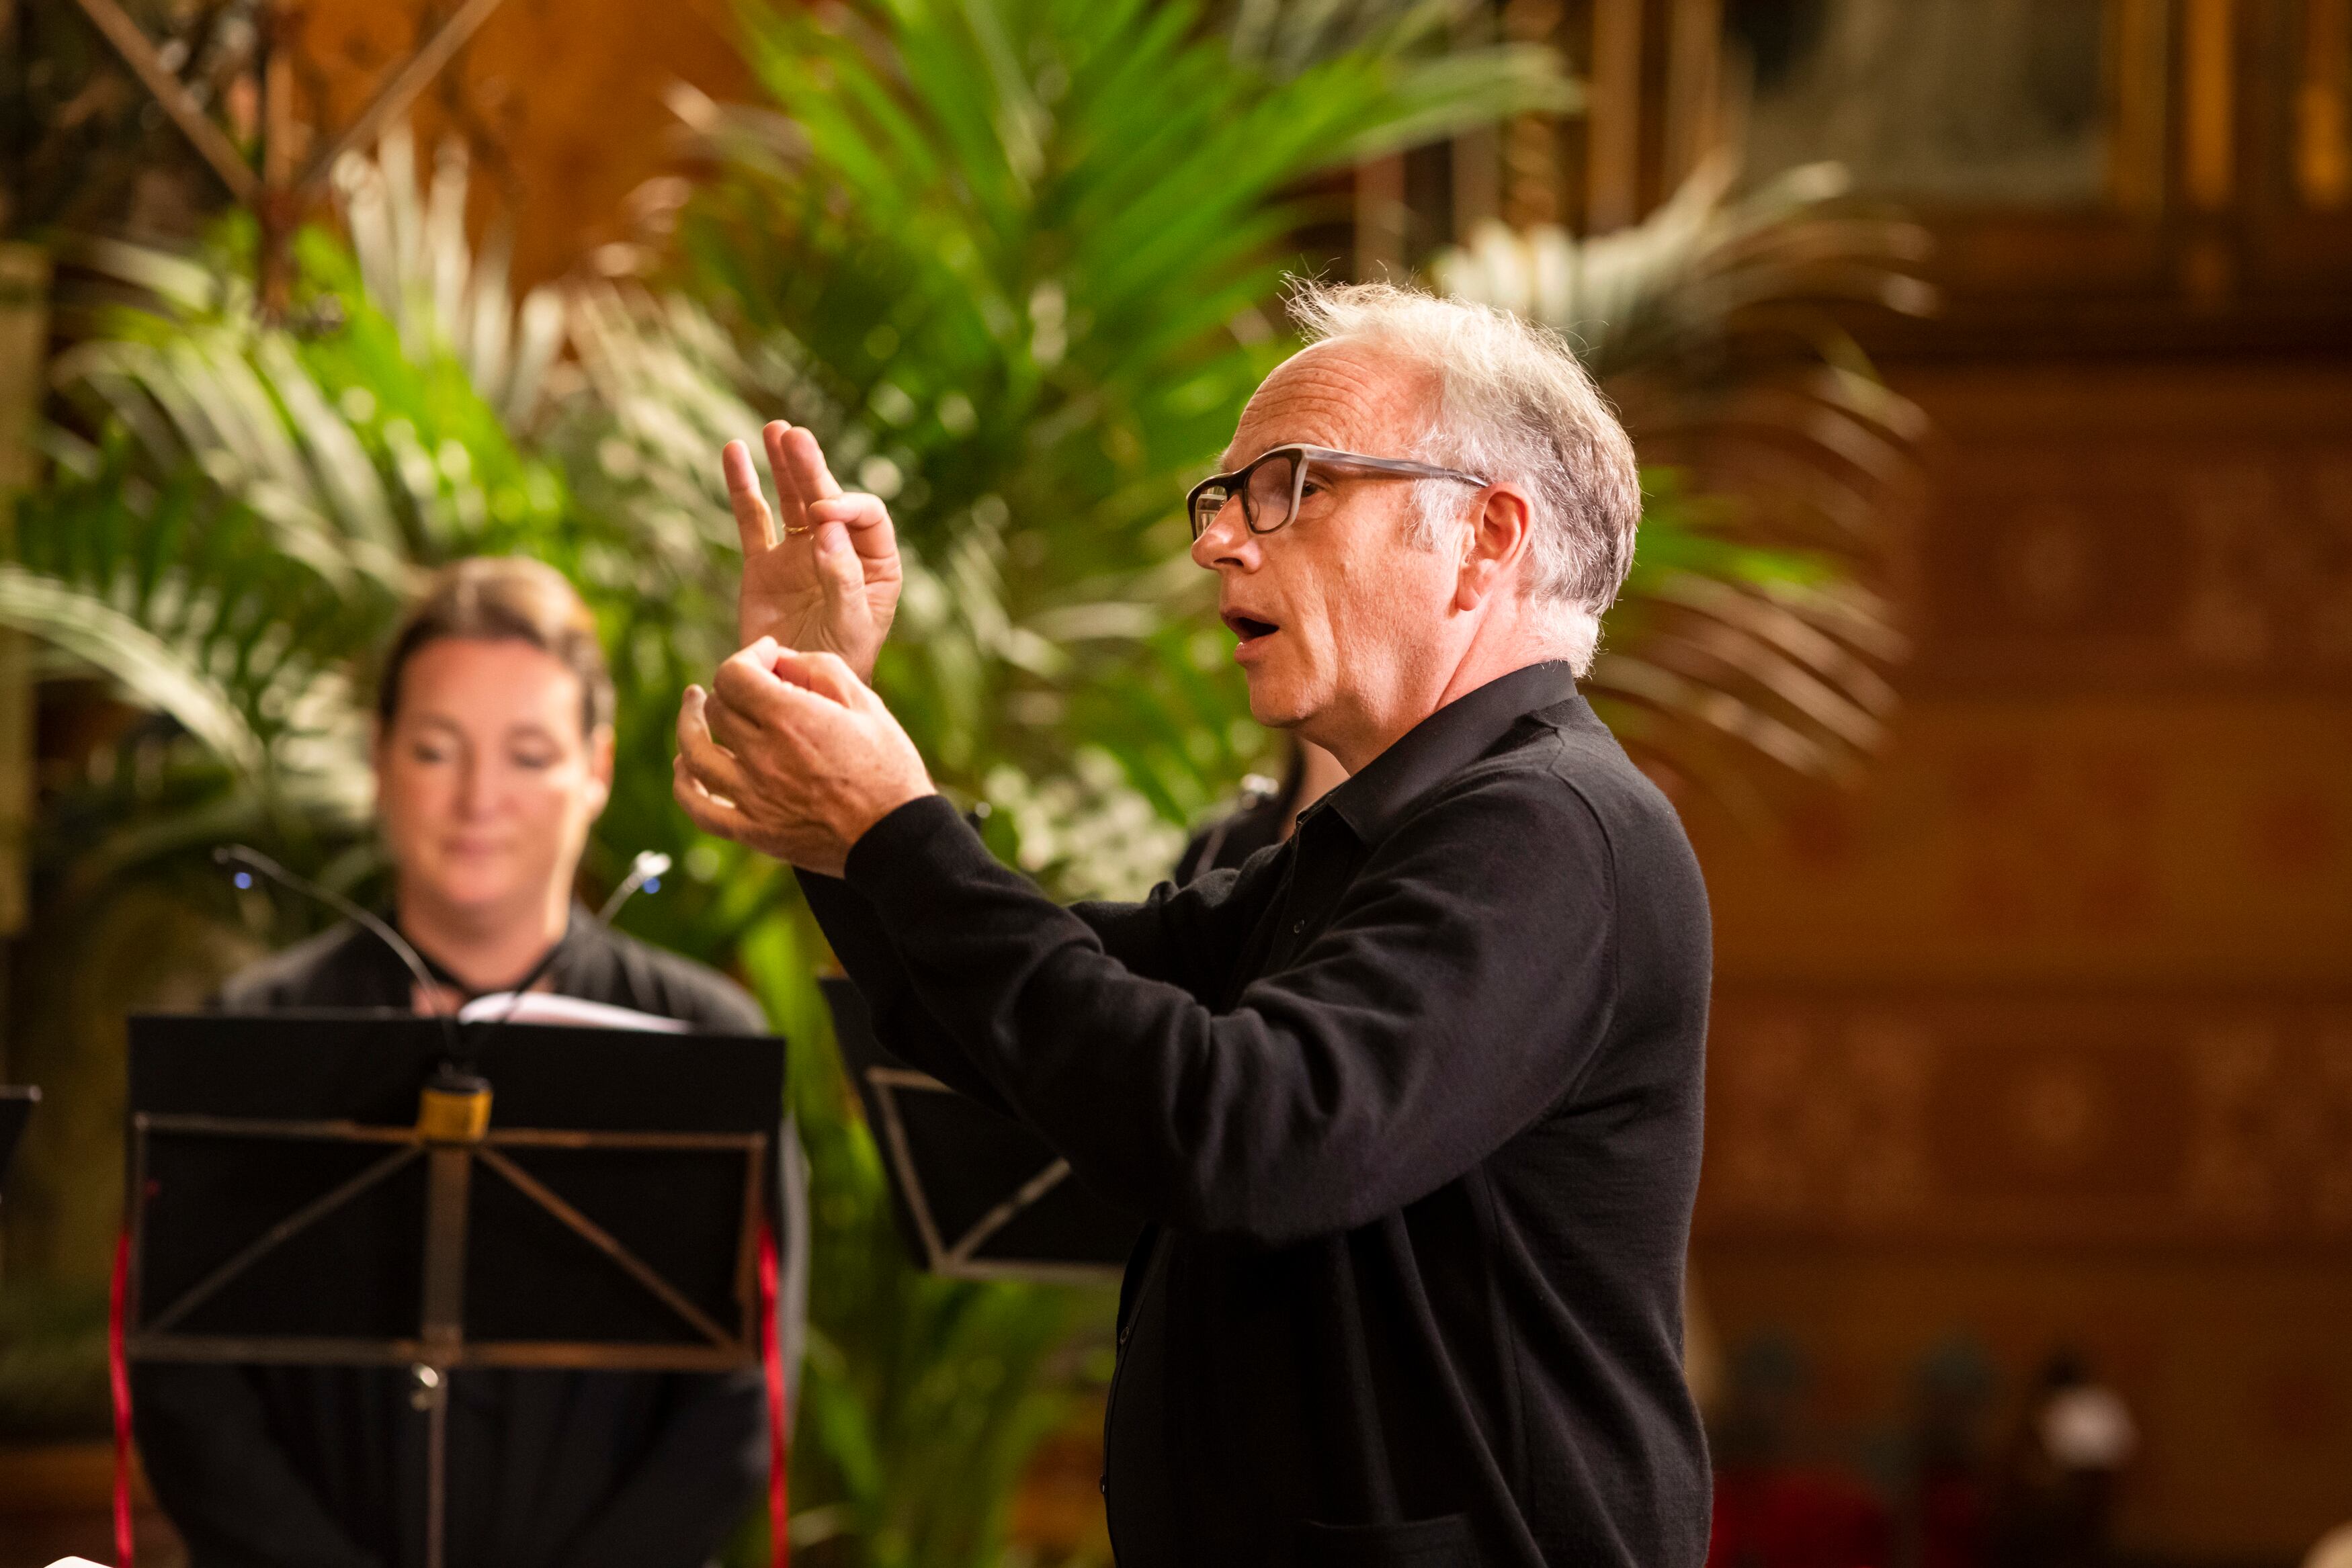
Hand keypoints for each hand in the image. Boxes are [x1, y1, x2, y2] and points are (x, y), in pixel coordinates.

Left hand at [673, 640, 933, 876]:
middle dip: (730, 687)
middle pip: (716, 710)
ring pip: (694, 753)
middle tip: (748, 684)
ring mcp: (753, 796)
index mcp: (791, 720)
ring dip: (689, 725)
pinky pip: (699, 807)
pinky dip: (684, 784)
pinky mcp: (752, 830)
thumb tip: (781, 660)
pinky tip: (685, 765)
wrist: (896, 837)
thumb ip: (820, 670)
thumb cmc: (889, 768)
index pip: (734, 675)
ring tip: (694, 708)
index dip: (747, 656)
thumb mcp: (866, 704)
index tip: (767, 656)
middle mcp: (763, 756)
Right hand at [725, 423, 902, 681]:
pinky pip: (752, 519)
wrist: (795, 693)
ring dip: (784, 465)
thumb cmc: (837, 664)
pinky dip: (743, 486)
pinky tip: (734, 451)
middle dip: (811, 468)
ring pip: (791, 499)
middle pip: (826, 496)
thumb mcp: (850, 625)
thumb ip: (842, 577)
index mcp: (876, 563)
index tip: (823, 514)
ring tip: (776, 430)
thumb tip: (827, 526)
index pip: (866, 517)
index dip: (846, 506)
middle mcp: (839, 549)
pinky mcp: (764, 564)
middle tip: (794, 437)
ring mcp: (799, 553)